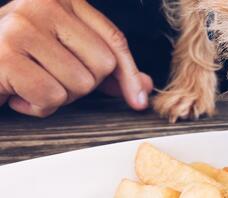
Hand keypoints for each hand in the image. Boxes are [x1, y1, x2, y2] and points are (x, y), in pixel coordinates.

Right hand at [0, 0, 152, 116]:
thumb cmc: (22, 60)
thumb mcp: (67, 55)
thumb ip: (106, 66)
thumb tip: (144, 85)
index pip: (114, 40)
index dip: (129, 74)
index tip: (138, 99)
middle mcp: (43, 4)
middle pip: (102, 65)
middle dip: (82, 86)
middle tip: (52, 78)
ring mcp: (23, 27)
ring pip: (80, 84)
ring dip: (60, 97)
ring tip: (34, 83)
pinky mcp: (6, 54)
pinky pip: (52, 97)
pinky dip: (39, 107)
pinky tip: (19, 94)